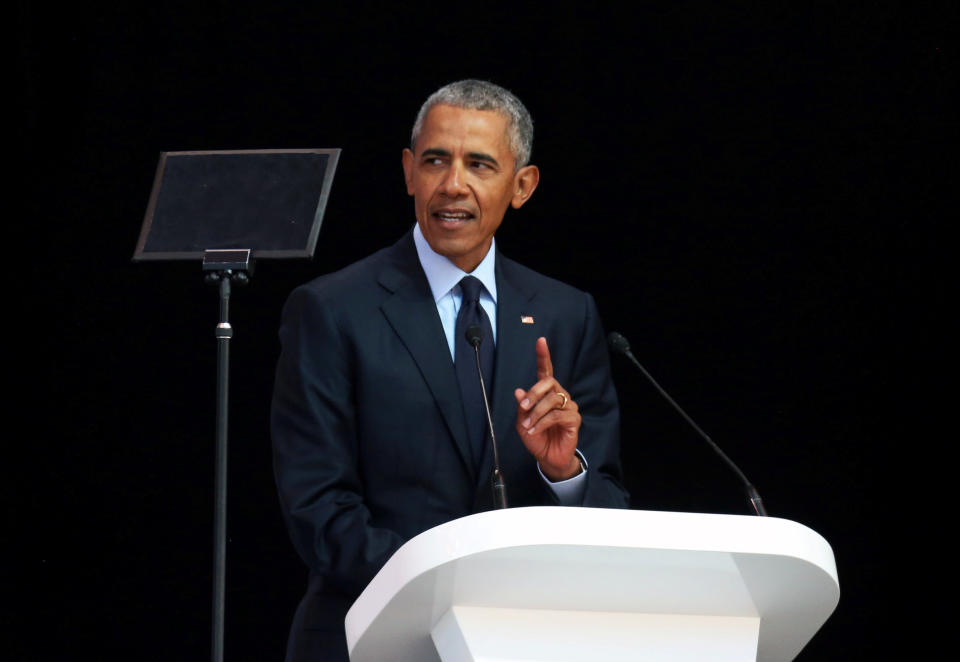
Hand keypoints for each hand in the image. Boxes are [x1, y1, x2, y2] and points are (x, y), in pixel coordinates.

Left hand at [514, 337, 581, 480]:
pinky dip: (542, 423)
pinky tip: (535, 430)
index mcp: (547, 393)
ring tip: (527, 426)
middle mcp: (559, 395)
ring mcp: (568, 406)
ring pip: (551, 400)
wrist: (547, 457)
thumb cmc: (536, 437)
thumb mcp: (522, 422)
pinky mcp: (573, 419)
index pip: (546, 370)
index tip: (541, 341)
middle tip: (523, 407)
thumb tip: (519, 391)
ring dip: (536, 413)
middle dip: (534, 393)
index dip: (544, 356)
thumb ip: (522, 406)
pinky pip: (556, 415)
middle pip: (549, 382)